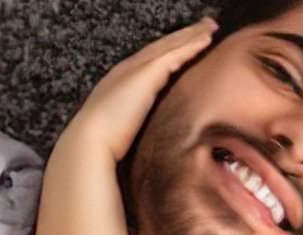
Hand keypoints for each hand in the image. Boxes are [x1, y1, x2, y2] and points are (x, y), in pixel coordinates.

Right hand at [60, 17, 216, 160]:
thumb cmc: (106, 140)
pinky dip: (191, 45)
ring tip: (210, 26)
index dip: (172, 47)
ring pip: (170, 45)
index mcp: (122, 79)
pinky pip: (174, 54)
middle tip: (205, 25)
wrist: (91, 141)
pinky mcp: (146, 74)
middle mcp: (129, 68)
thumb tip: (156, 125)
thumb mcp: (124, 123)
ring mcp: (137, 69)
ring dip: (191, 34)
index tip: (189, 41)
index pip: (153, 58)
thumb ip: (139, 116)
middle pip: (162, 46)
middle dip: (184, 34)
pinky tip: (205, 40)